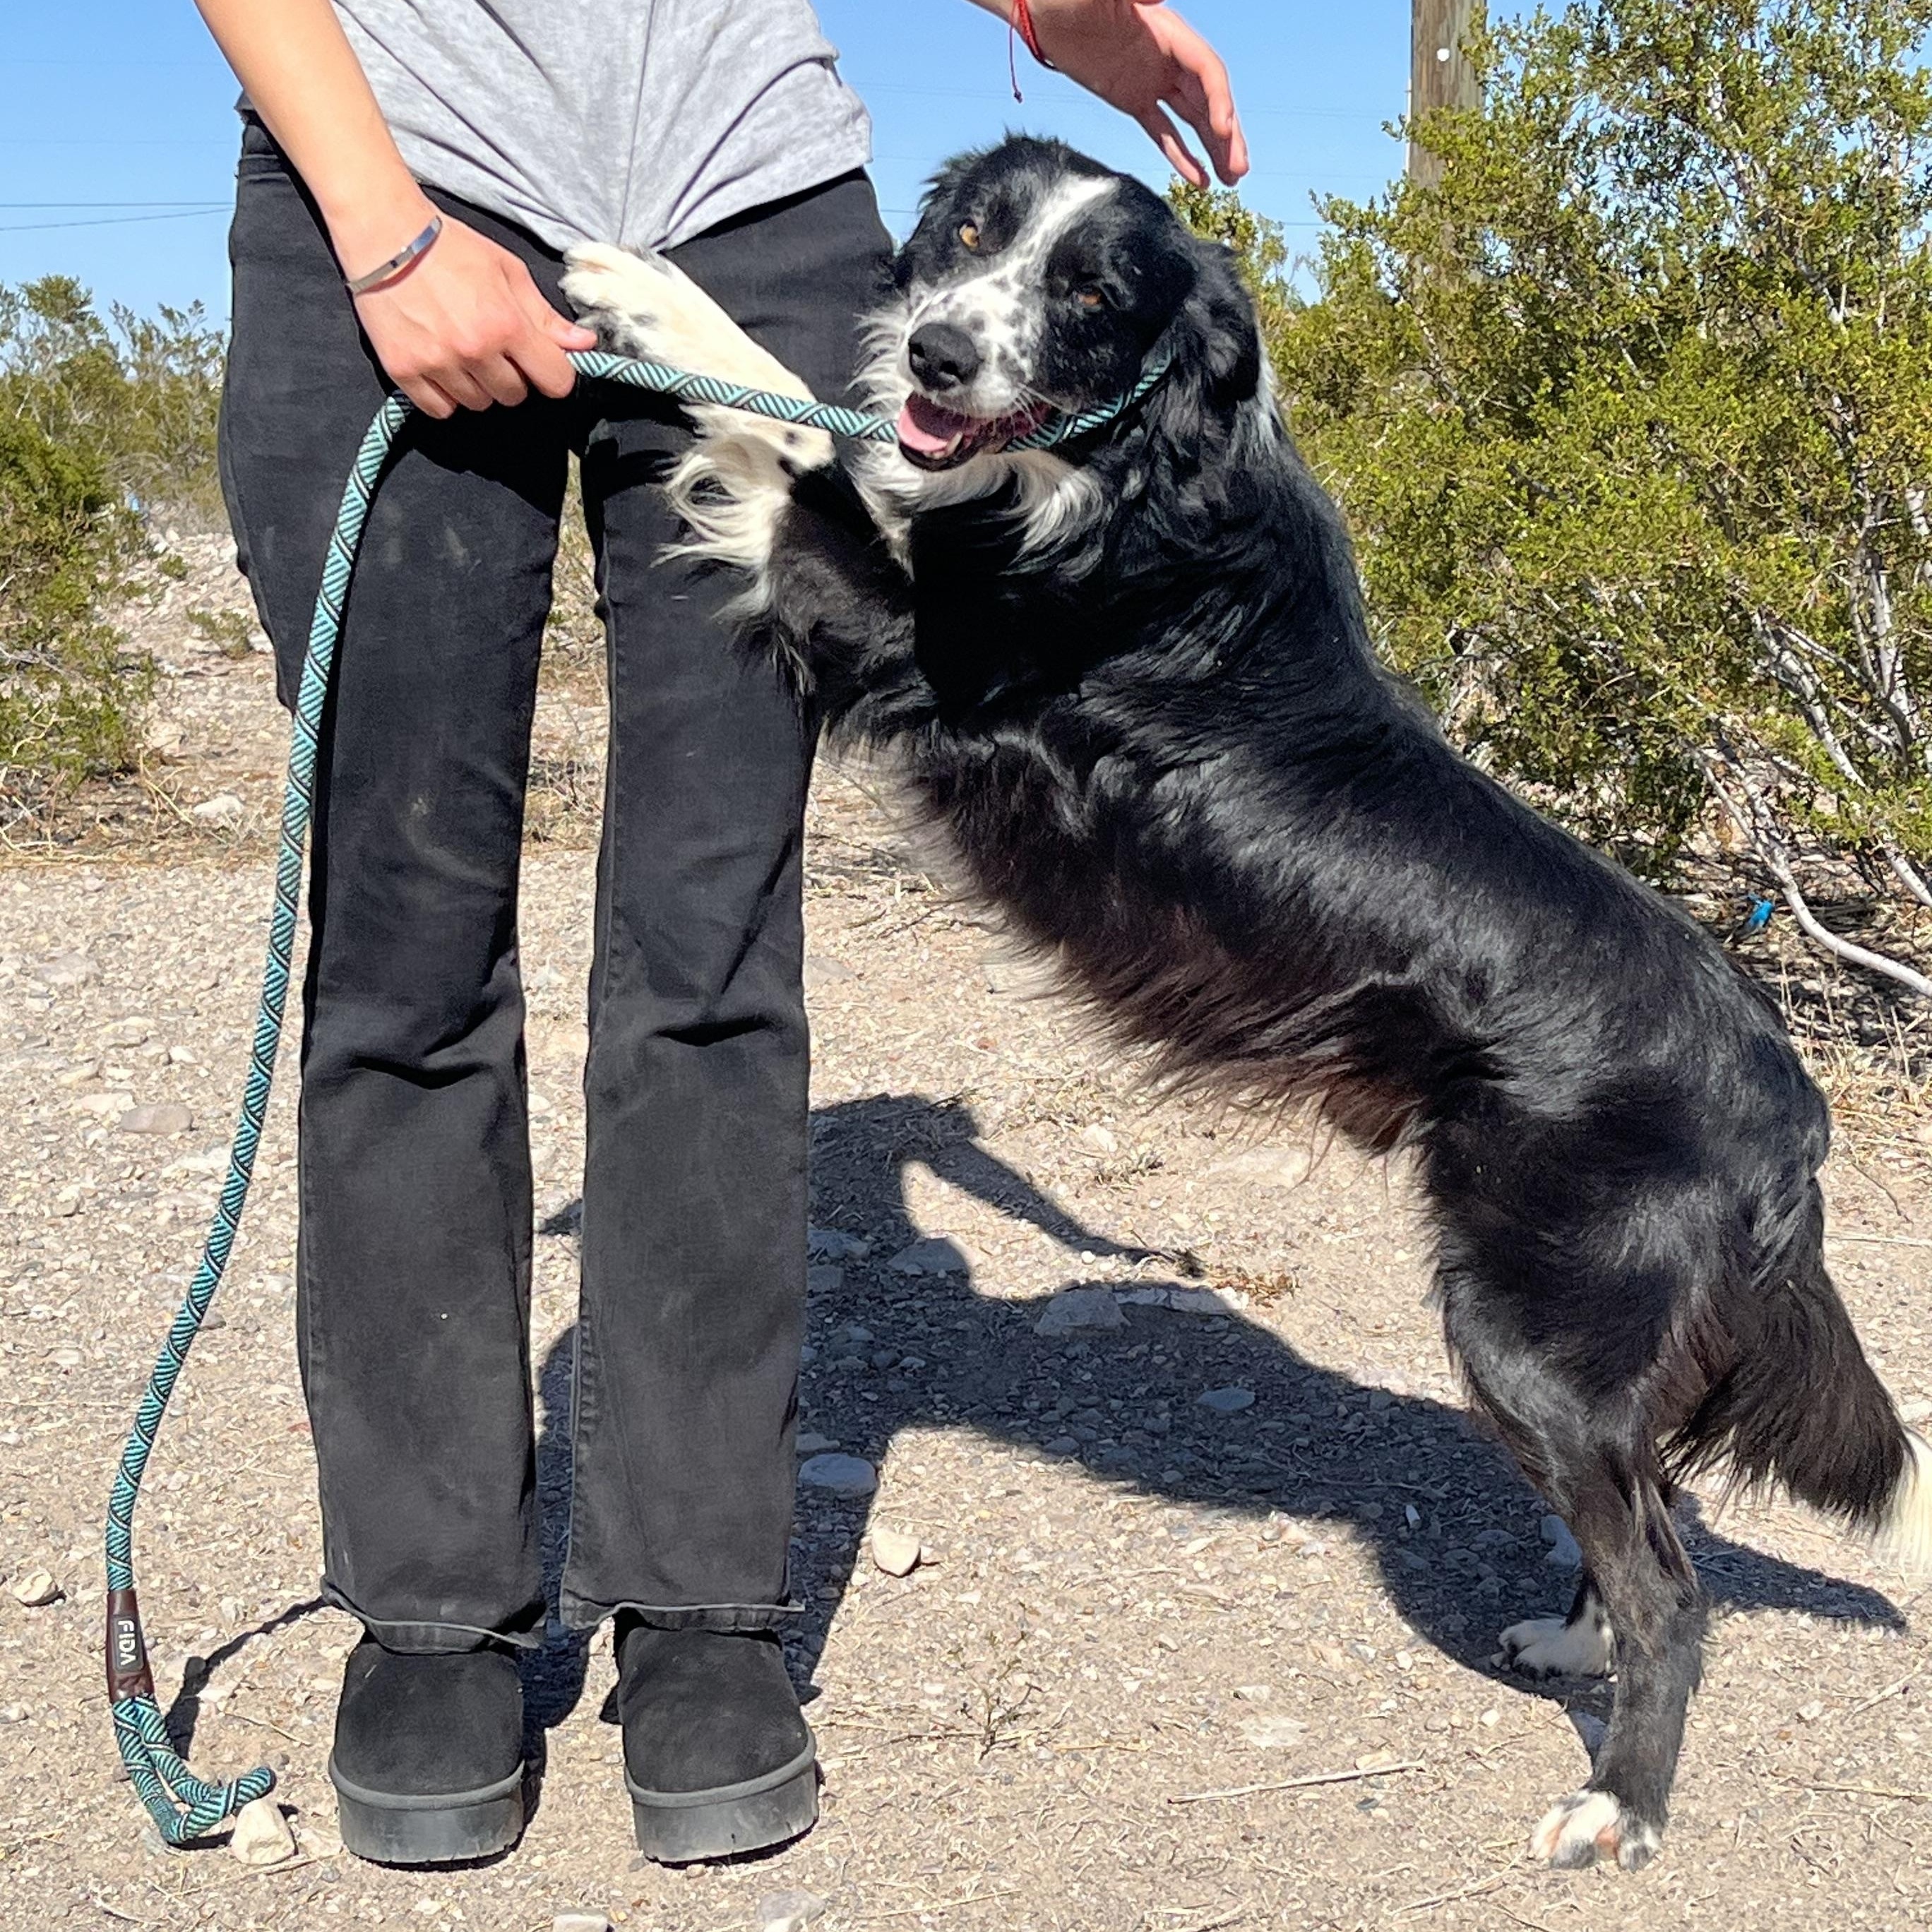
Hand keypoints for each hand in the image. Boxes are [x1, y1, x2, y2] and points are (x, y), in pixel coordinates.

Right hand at [341, 207, 598, 417]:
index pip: (554, 382)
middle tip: (492, 348)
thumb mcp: (508, 272)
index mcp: (507, 325)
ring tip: (461, 351)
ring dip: (477, 386)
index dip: (552, 375)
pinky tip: (440, 365)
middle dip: (511, 376)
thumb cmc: (451, 248)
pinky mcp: (405, 371)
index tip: (541, 364)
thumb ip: (545, 316)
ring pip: (479, 404)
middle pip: (515, 396)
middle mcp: (475, 351)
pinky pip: (441, 409)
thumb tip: (584, 345)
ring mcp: (438, 364)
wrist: (386, 234)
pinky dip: (445, 395)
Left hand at [1028, 0, 1247, 186]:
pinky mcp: (1133, 100)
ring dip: (1213, 150)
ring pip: (1193, 120)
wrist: (1046, 10)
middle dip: (1226, 136)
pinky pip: (1163, 132)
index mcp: (1170, 31)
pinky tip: (1198, 181)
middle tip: (1240, 169)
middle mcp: (1169, 57)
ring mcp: (1152, 80)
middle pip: (1208, 101)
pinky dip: (1181, 157)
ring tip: (1231, 180)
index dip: (1219, 101)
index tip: (1224, 131)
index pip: (1207, 71)